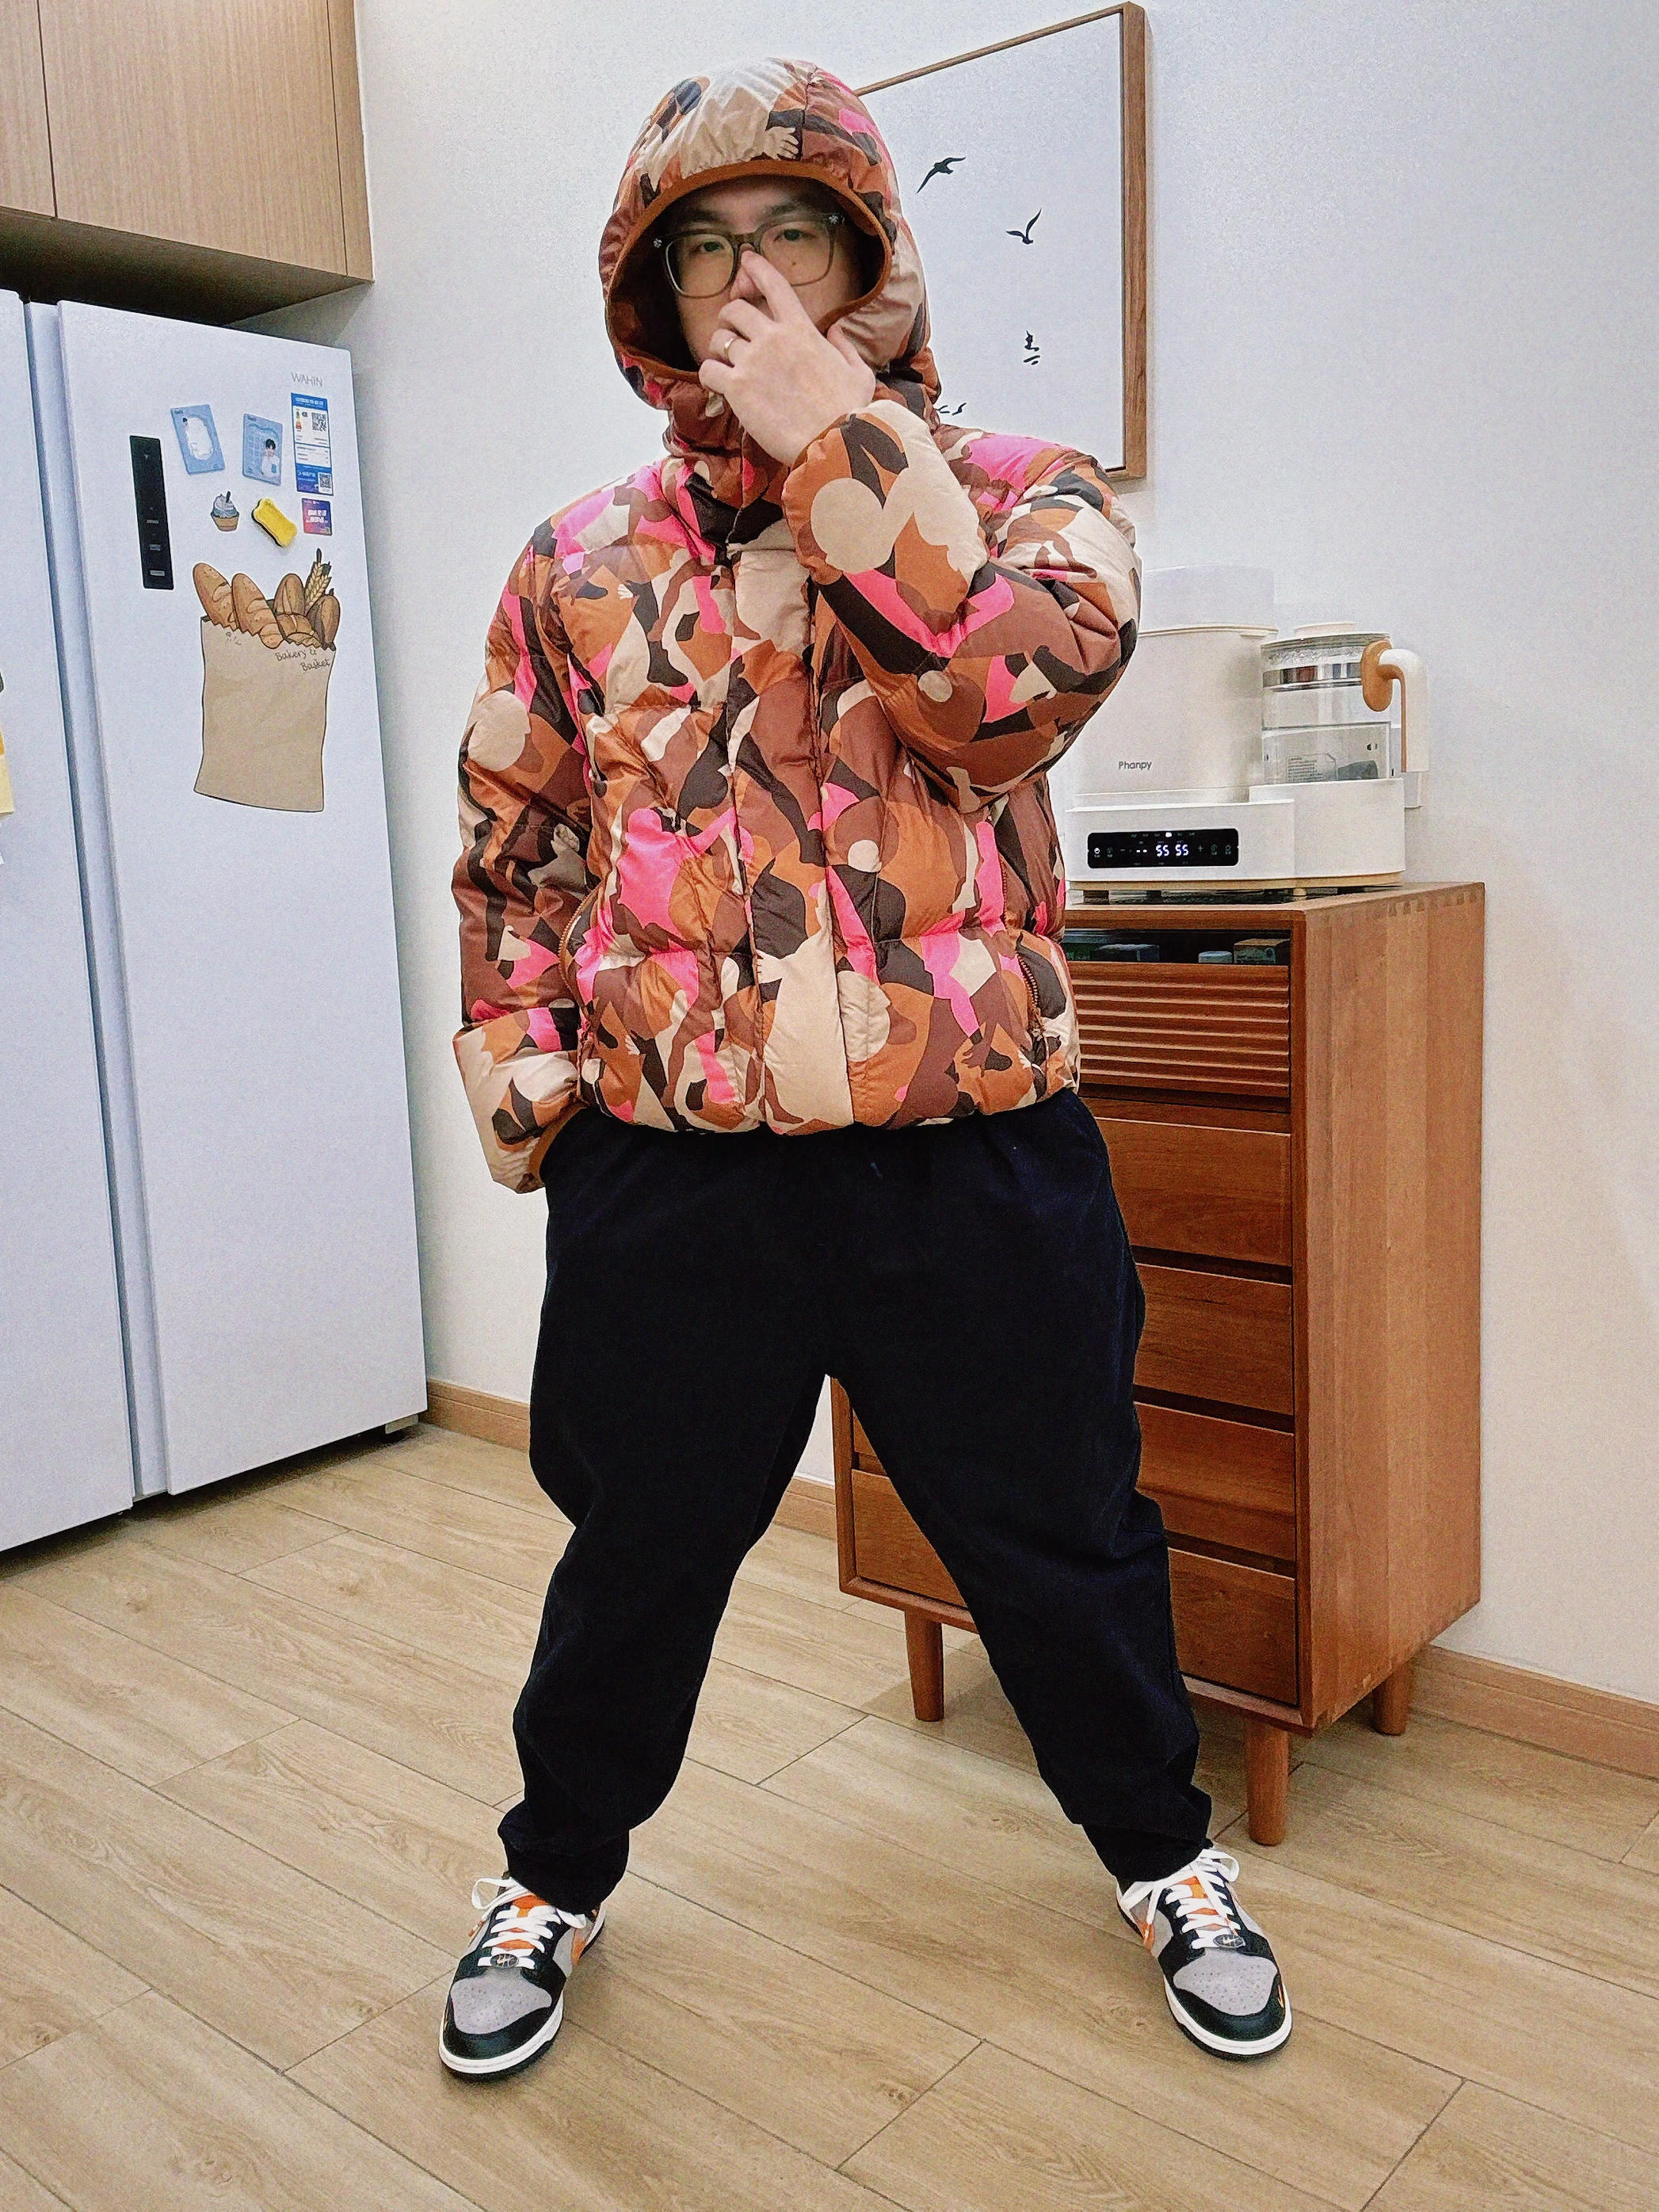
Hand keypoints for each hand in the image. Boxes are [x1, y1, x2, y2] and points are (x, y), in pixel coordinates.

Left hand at [696, 251, 876, 464]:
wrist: (834, 443)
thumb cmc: (850, 411)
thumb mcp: (859, 372)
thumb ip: (845, 346)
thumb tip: (836, 329)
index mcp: (802, 328)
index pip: (774, 284)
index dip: (756, 267)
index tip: (746, 259)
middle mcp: (773, 338)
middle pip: (735, 309)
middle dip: (729, 317)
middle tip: (730, 331)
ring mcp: (753, 361)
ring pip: (718, 339)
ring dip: (717, 348)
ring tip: (723, 362)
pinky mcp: (737, 388)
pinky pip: (708, 370)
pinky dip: (708, 375)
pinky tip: (717, 385)